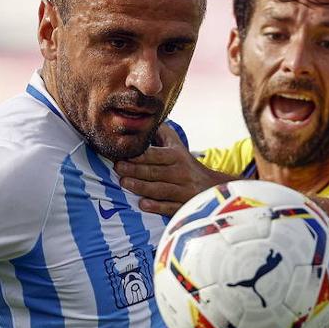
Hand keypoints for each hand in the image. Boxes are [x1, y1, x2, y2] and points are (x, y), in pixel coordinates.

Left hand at [116, 125, 232, 215]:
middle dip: (134, 170)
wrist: (210, 187)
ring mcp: (182, 191)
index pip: (155, 155)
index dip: (138, 155)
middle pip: (154, 172)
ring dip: (141, 187)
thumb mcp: (176, 146)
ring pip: (160, 189)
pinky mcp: (183, 207)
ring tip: (123, 183)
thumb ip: (160, 133)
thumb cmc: (185, 164)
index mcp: (176, 156)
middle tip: (117, 167)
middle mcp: (180, 173)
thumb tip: (142, 120)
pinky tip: (143, 204)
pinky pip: (169, 207)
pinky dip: (156, 206)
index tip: (122, 154)